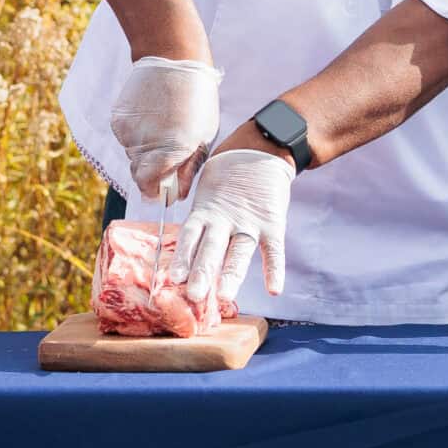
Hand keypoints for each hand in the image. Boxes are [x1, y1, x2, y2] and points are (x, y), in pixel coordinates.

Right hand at [110, 54, 221, 198]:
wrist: (173, 59)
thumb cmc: (197, 99)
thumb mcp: (204, 137)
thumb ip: (188, 169)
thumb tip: (176, 195)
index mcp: (170, 152)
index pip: (149, 187)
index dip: (155, 191)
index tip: (161, 190)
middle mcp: (144, 145)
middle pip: (138, 174)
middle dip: (150, 172)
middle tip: (165, 155)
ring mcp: (128, 131)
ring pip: (131, 154)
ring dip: (144, 150)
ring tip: (161, 126)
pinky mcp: (118, 118)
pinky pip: (125, 137)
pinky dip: (136, 133)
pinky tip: (150, 115)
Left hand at [170, 148, 292, 302]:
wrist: (260, 151)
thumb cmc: (226, 180)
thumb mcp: (206, 196)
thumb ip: (199, 223)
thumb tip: (182, 254)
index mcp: (205, 213)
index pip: (190, 238)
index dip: (181, 258)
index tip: (172, 279)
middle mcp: (224, 220)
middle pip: (211, 249)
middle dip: (202, 273)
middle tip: (193, 296)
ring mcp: (249, 222)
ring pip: (239, 251)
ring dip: (232, 274)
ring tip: (226, 296)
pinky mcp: (272, 223)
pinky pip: (274, 250)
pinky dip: (274, 269)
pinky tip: (274, 290)